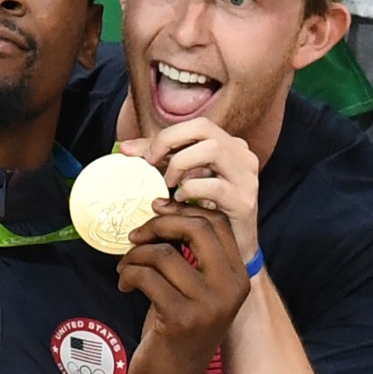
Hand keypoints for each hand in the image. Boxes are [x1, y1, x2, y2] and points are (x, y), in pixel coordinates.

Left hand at [118, 117, 259, 261]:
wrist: (234, 248)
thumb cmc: (206, 212)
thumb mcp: (182, 179)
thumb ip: (158, 161)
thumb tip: (125, 148)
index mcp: (229, 144)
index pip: (196, 125)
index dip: (166, 135)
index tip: (145, 156)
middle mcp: (242, 155)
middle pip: (204, 128)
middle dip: (170, 142)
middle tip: (152, 165)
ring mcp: (246, 177)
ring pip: (212, 150)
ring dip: (181, 165)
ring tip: (169, 185)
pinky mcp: (244, 200)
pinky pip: (214, 186)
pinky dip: (191, 191)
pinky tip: (181, 201)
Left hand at [120, 203, 249, 373]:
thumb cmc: (178, 334)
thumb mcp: (193, 291)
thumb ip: (190, 256)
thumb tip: (165, 213)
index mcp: (238, 277)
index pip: (217, 223)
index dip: (183, 210)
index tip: (156, 212)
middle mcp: (230, 289)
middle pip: (196, 229)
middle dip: (159, 224)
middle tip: (135, 237)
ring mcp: (208, 305)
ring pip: (164, 254)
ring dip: (135, 256)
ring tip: (125, 269)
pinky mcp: (181, 319)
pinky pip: (147, 277)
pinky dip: (129, 275)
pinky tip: (124, 286)